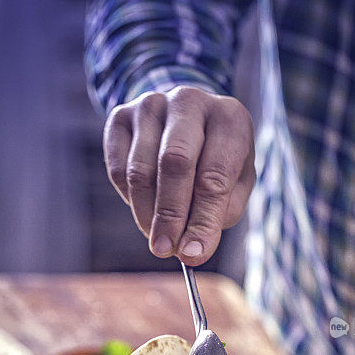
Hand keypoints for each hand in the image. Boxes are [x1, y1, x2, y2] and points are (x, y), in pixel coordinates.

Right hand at [103, 86, 255, 264]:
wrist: (191, 120)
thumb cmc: (219, 160)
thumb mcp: (236, 185)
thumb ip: (218, 216)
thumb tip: (189, 251)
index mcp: (229, 118)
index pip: (214, 176)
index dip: (203, 220)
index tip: (194, 254)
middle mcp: (190, 101)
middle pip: (174, 163)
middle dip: (170, 215)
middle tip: (166, 251)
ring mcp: (151, 104)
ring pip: (140, 169)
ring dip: (147, 213)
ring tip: (159, 238)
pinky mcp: (120, 116)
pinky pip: (118, 168)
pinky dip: (130, 198)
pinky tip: (146, 208)